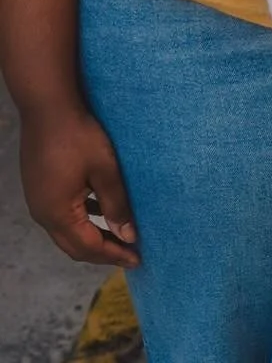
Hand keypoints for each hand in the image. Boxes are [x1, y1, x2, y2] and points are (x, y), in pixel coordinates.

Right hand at [19, 103, 139, 267]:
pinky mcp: (39, 188)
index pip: (89, 247)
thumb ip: (116, 204)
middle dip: (103, 252)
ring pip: (67, 232)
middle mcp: (43, 214)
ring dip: (93, 236)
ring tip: (120, 236)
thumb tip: (129, 235)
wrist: (47, 107)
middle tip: (130, 253)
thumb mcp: (104, 169)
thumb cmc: (78, 136)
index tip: (138, 259)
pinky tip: (100, 211)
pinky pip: (62, 215)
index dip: (115, 254)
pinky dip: (82, 220)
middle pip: (75, 246)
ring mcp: (38, 202)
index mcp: (58, 214)